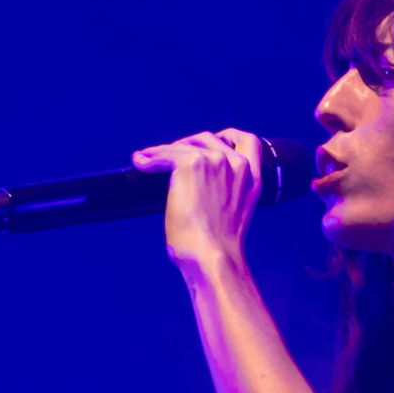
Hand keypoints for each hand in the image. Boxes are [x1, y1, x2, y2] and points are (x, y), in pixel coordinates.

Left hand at [131, 129, 263, 277]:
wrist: (211, 256)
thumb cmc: (217, 247)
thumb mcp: (232, 214)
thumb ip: (225, 194)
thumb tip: (198, 188)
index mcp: (252, 179)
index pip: (248, 141)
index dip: (228, 136)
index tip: (211, 143)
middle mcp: (237, 165)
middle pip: (208, 139)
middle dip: (187, 145)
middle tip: (171, 157)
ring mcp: (215, 161)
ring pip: (184, 145)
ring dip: (165, 150)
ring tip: (149, 159)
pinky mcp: (191, 164)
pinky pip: (165, 153)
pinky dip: (151, 157)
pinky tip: (142, 163)